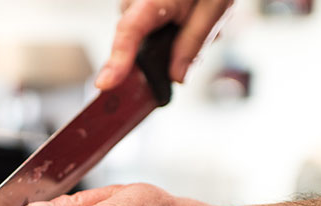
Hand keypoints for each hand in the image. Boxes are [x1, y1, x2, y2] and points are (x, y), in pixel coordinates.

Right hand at [96, 0, 232, 87]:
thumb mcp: (215, 7)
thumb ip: (194, 42)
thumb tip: (177, 77)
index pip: (128, 32)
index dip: (116, 61)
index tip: (105, 83)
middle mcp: (134, 0)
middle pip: (133, 42)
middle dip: (165, 50)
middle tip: (204, 36)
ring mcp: (132, 3)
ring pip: (141, 37)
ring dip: (169, 39)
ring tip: (198, 19)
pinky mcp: (136, 6)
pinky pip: (145, 28)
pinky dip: (166, 29)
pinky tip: (187, 17)